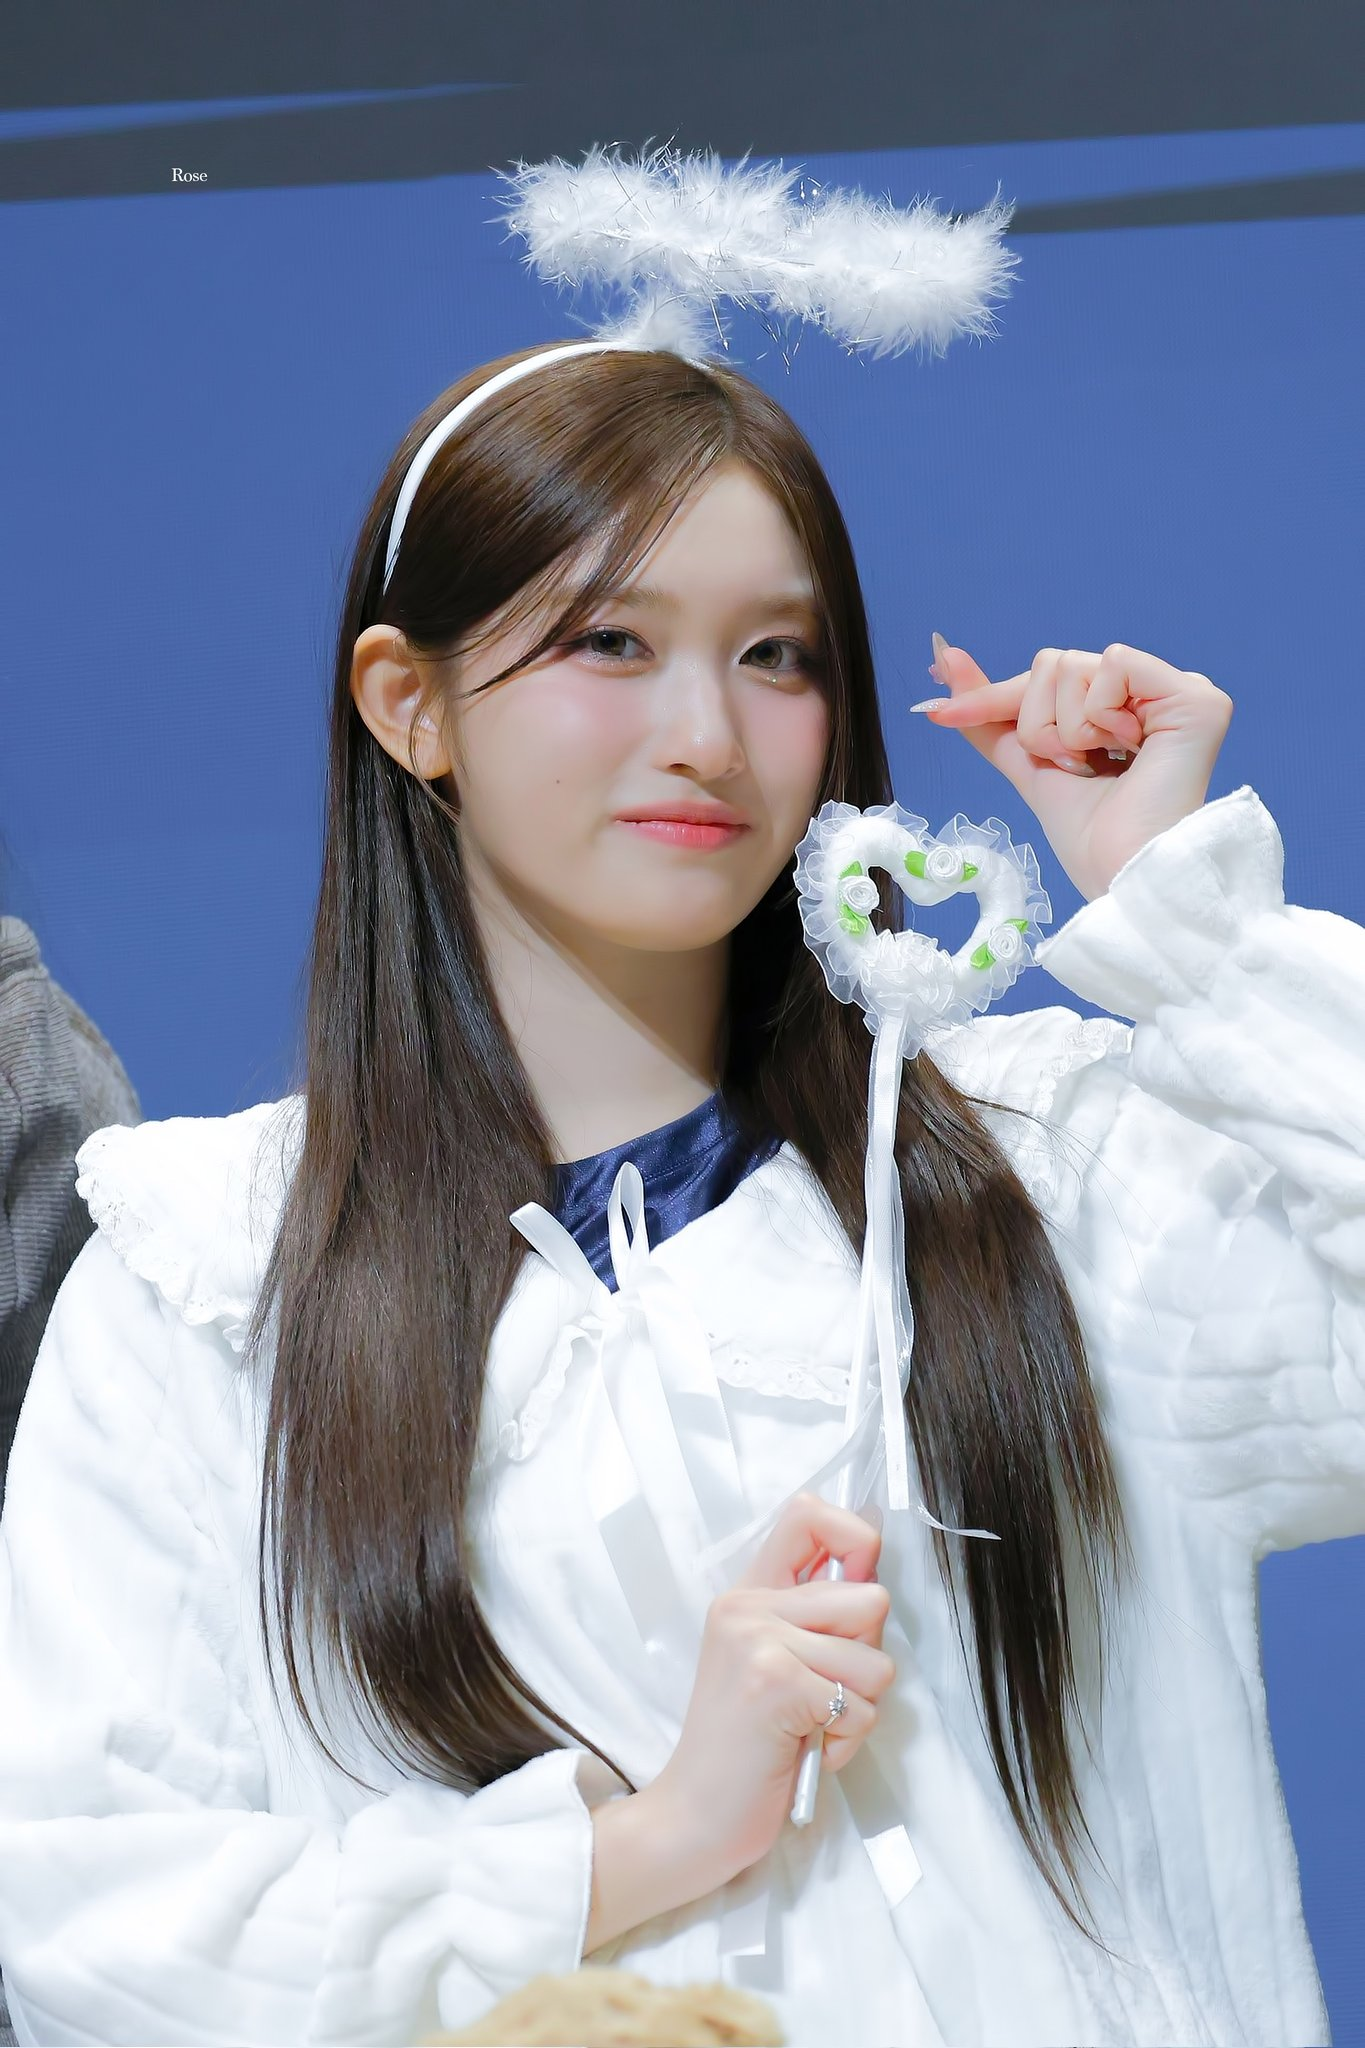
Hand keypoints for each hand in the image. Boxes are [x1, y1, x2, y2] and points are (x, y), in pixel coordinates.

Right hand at [586, 1493, 892, 1947]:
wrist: (692, 1818)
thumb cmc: (742, 1749)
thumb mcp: (767, 1662)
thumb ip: (810, 1617)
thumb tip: (875, 1574)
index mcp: (746, 1594)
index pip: (809, 1513)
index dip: (856, 1538)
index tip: (853, 1589)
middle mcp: (748, 1606)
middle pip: (871, 1596)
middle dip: (867, 1655)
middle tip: (825, 1691)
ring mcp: (760, 1642)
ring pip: (875, 1659)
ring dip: (859, 1707)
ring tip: (812, 1727)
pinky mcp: (778, 1684)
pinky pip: (863, 1706)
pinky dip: (848, 1742)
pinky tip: (806, 1751)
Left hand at [912, 639, 1233, 901]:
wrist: (1122, 878)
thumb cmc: (1091, 841)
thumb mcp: (1029, 766)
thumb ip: (993, 716)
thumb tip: (945, 659)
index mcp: (1122, 710)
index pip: (1045, 679)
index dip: (994, 699)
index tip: (939, 710)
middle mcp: (1153, 696)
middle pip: (1054, 664)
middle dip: (1041, 725)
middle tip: (1076, 769)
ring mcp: (1179, 694)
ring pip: (1074, 664)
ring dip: (1066, 729)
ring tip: (1101, 767)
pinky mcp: (1197, 698)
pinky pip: (1114, 663)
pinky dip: (1098, 715)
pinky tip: (1128, 751)